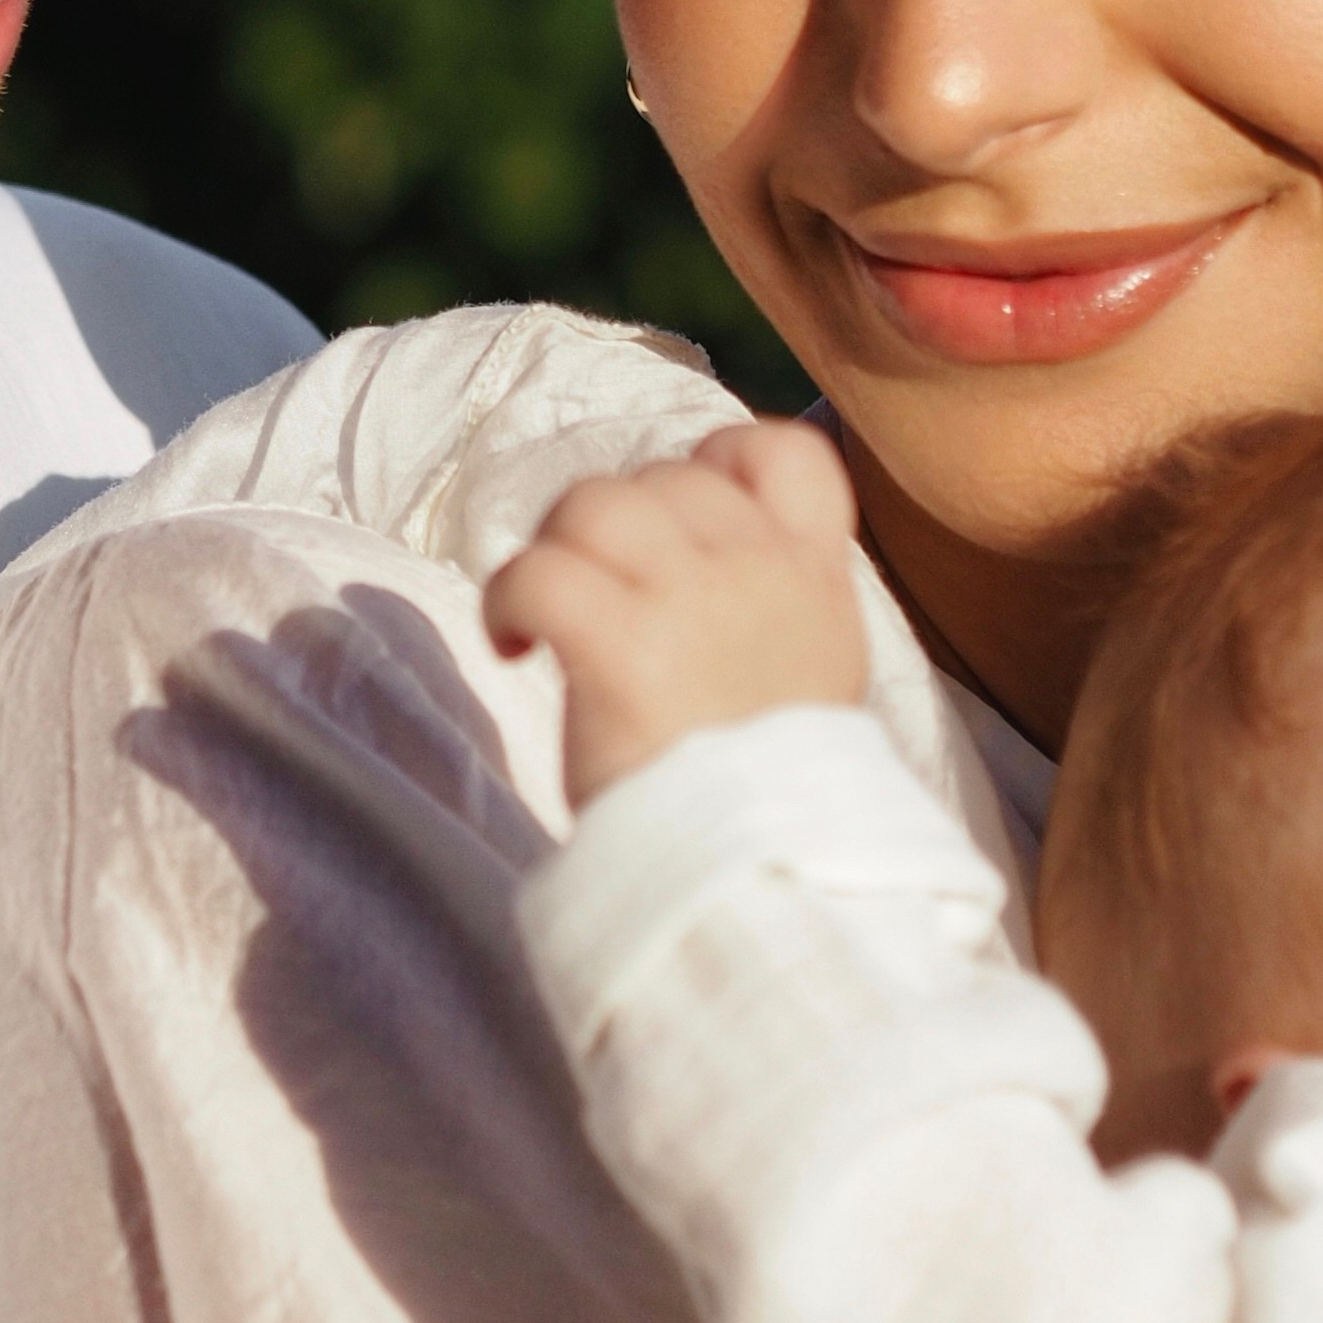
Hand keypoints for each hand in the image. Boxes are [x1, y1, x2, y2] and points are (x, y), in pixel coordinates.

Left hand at [485, 422, 869, 804]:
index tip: (685, 514)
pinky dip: (508, 597)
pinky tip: (514, 644)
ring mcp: (691, 601)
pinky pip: (541, 570)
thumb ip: (767, 603)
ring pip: (599, 502)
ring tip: (550, 610)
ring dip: (560, 543)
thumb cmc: (770, 791)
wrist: (762, 870)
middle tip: (599, 594)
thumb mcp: (806, 675)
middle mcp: (758, 570)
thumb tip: (689, 562)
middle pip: (667, 477)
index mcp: (814, 577)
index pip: (789, 451)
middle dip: (619, 523)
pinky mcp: (622, 645)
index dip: (724, 458)